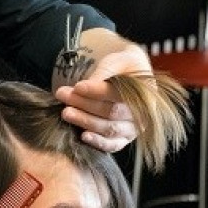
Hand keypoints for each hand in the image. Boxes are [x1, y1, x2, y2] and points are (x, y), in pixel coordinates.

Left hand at [54, 34, 152, 152]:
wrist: (131, 76)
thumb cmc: (122, 68)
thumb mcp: (115, 62)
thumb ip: (102, 73)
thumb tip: (81, 88)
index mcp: (144, 92)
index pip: (117, 93)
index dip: (96, 91)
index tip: (77, 86)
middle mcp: (142, 114)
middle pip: (111, 112)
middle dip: (85, 104)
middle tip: (63, 95)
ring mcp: (134, 129)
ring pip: (110, 129)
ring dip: (86, 121)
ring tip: (66, 112)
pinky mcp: (124, 140)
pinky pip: (113, 145)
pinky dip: (98, 142)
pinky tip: (83, 135)